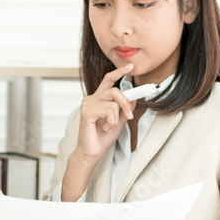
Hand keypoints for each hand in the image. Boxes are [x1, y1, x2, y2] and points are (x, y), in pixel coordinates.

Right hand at [61, 64, 135, 200]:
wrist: (92, 152)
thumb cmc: (102, 137)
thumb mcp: (118, 121)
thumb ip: (124, 109)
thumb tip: (133, 98)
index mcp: (98, 99)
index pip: (108, 80)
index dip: (119, 72)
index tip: (130, 67)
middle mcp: (91, 98)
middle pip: (115, 90)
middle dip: (125, 103)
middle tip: (128, 116)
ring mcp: (87, 104)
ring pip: (113, 102)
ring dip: (116, 117)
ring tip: (109, 126)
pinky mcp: (86, 111)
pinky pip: (108, 110)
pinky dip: (111, 121)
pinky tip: (104, 128)